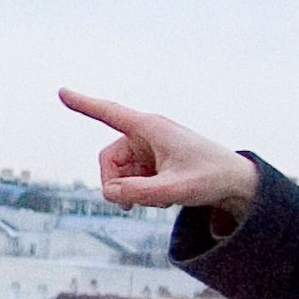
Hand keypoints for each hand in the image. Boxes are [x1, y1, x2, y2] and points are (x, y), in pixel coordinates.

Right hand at [57, 90, 263, 215]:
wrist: (236, 183)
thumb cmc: (211, 178)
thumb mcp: (175, 190)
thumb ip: (140, 193)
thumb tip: (110, 192)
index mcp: (150, 128)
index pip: (110, 113)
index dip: (84, 104)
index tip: (62, 92)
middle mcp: (147, 134)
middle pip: (108, 159)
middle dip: (115, 184)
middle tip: (129, 206)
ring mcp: (149, 148)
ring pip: (119, 172)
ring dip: (132, 190)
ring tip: (159, 200)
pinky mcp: (154, 161)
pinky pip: (131, 177)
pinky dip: (140, 191)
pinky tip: (162, 198)